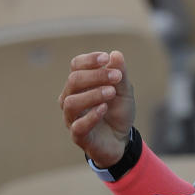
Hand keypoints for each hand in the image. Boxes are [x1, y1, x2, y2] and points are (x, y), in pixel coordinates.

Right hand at [59, 50, 135, 167]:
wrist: (121, 139)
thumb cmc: (117, 111)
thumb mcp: (124, 91)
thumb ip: (120, 74)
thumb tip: (116, 54)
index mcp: (80, 84)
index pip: (76, 65)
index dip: (89, 60)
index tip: (106, 58)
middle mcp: (71, 98)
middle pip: (73, 80)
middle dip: (96, 76)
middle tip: (116, 77)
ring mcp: (72, 118)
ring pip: (71, 102)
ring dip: (93, 94)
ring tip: (111, 92)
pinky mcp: (78, 136)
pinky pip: (78, 125)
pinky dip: (91, 115)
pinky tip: (104, 108)